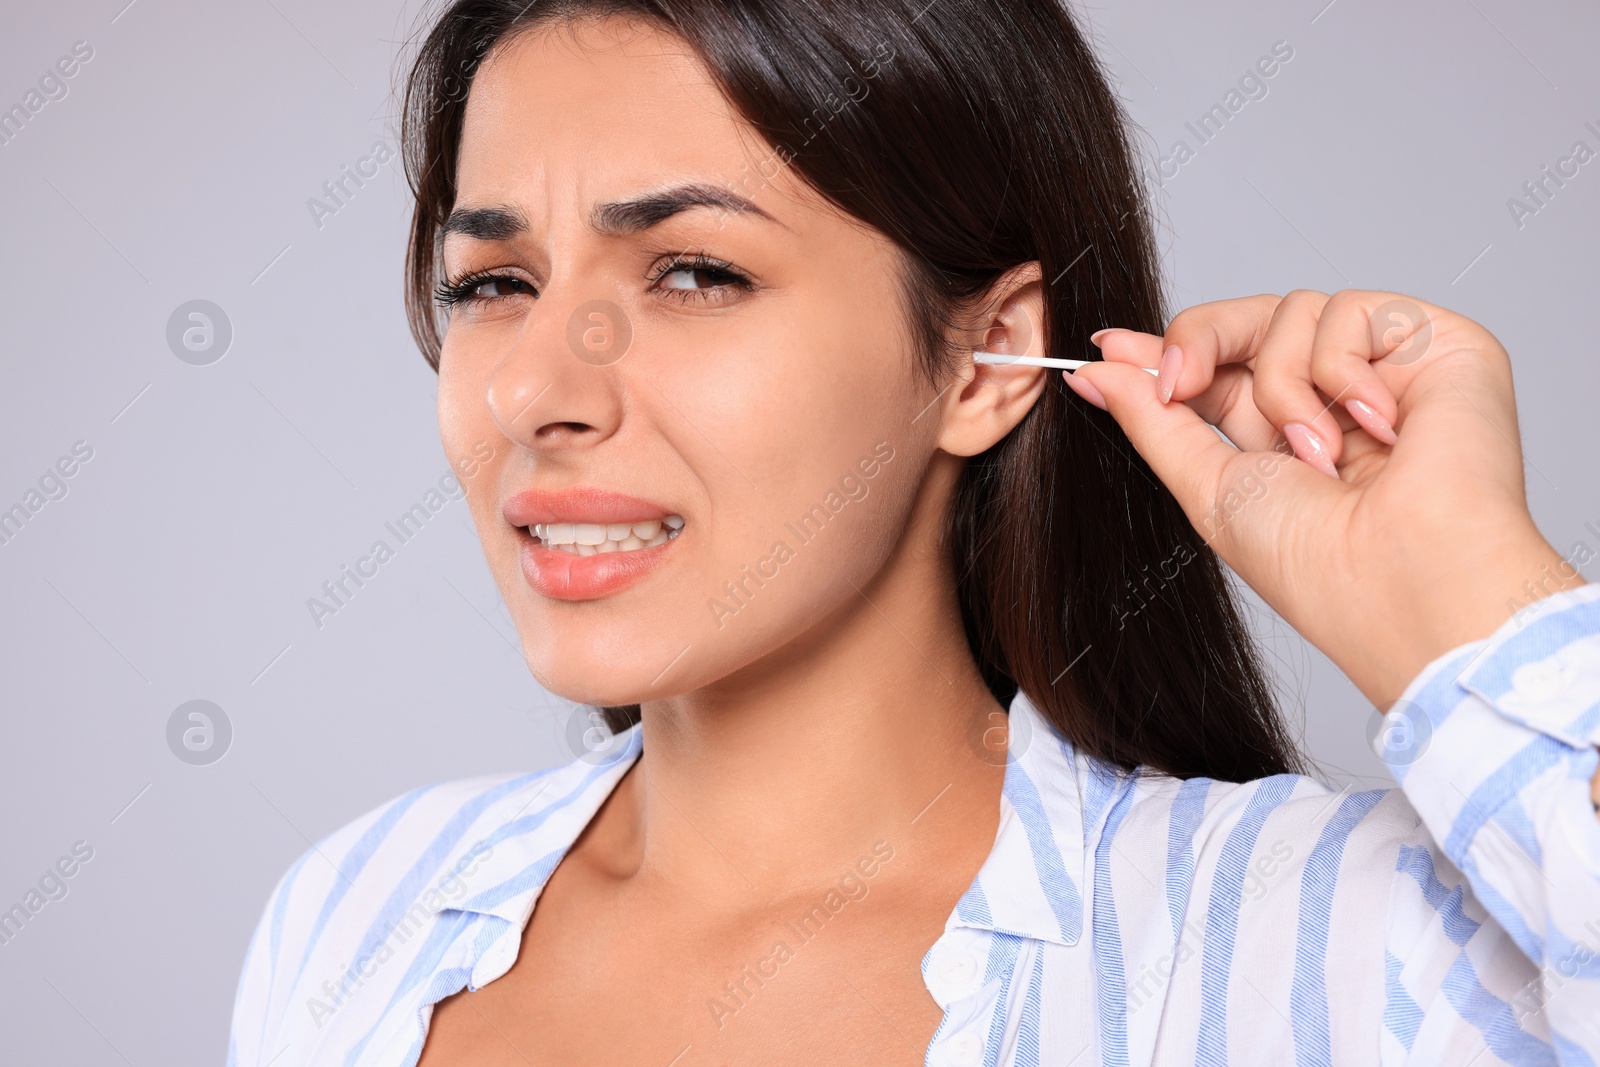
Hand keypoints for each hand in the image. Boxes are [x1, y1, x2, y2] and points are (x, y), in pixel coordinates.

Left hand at [1065, 289, 1584, 706]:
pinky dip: (1342, 370)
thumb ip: (1152, 420)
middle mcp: (1330, 399)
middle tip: (1180, 387)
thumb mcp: (1206, 486)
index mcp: (1279, 438)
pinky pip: (1350, 309)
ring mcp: (1382, 370)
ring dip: (1285, 388)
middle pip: (1246, 321)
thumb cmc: (1317, 563)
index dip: (1168, 351)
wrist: (1405, 580)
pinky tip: (1377, 428)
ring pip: (1291, 309)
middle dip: (1202, 344)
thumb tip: (1095, 372)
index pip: (1217, 367)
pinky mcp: (1434, 344)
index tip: (1106, 345)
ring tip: (1321, 457)